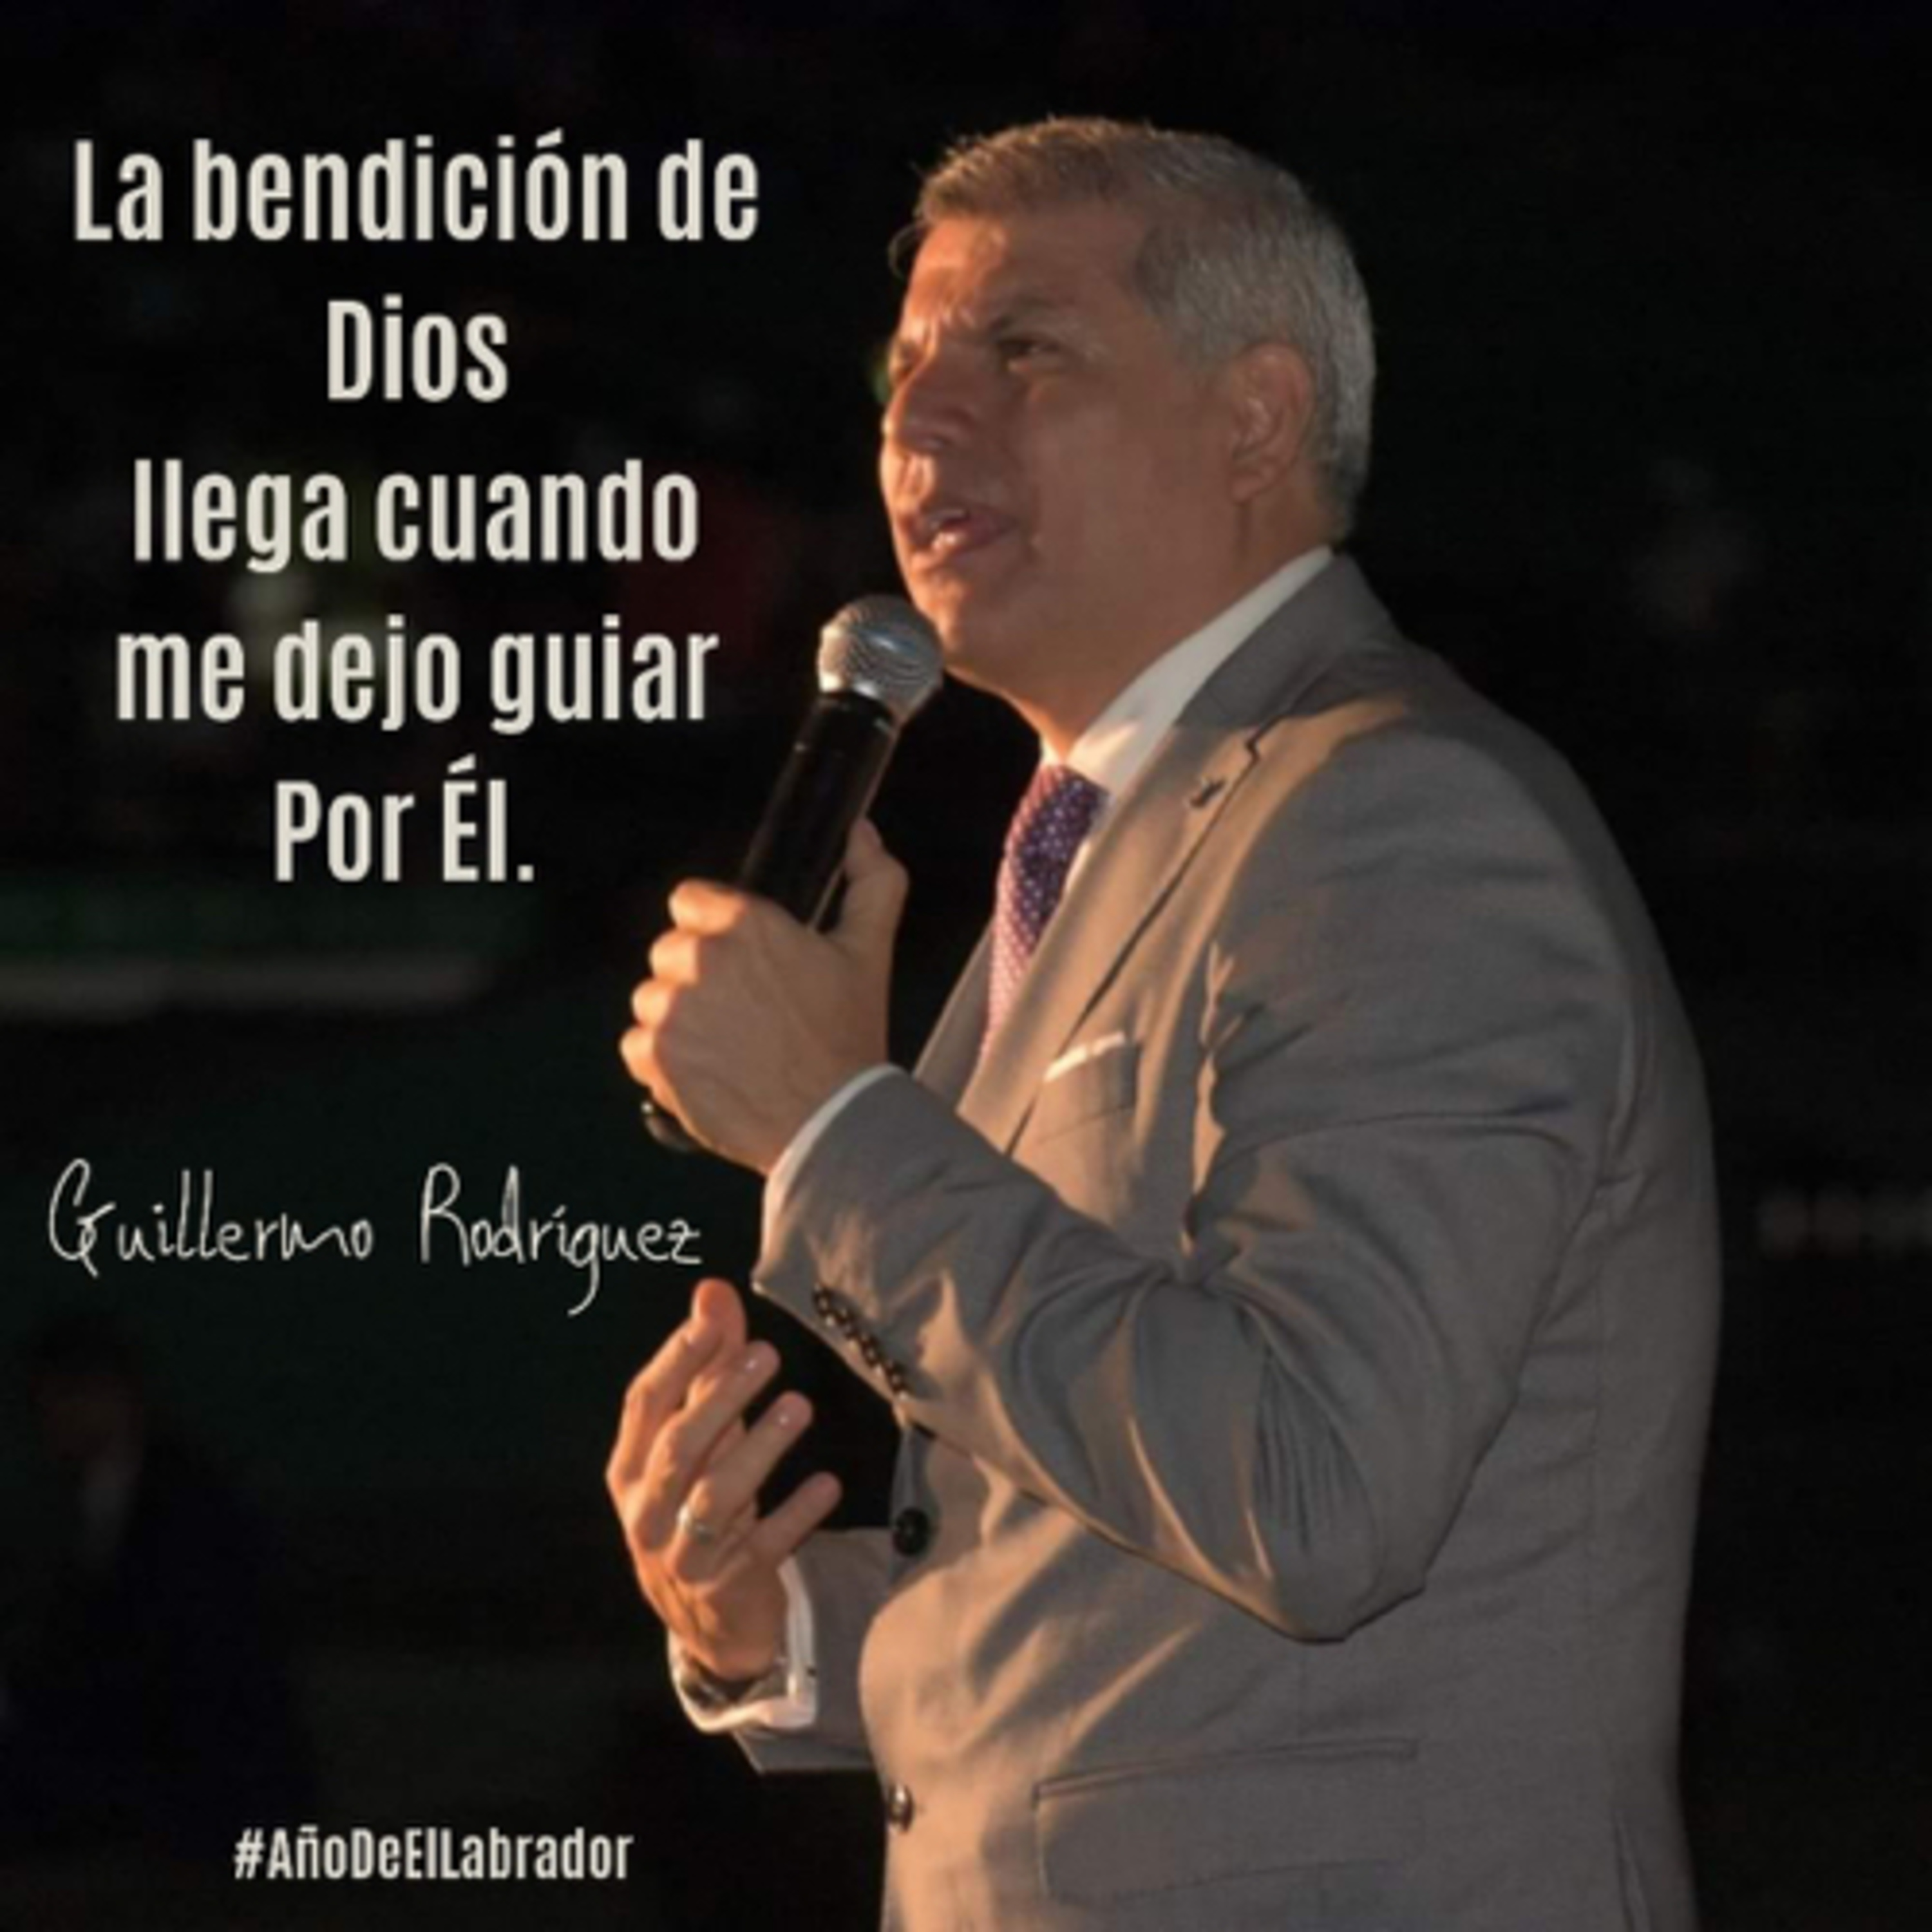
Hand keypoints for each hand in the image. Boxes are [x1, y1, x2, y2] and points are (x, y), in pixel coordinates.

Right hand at [606, 1278, 839, 1682]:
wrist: (709, 1625)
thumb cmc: (698, 1508)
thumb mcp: (699, 1442)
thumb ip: (705, 1368)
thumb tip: (712, 1290)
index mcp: (629, 1471)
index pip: (645, 1405)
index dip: (677, 1359)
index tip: (713, 1315)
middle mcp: (645, 1513)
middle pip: (679, 1448)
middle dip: (719, 1398)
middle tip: (767, 1354)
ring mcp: (684, 1556)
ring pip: (716, 1498)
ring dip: (758, 1450)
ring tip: (798, 1408)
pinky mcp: (728, 1588)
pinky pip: (763, 1547)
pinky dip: (795, 1515)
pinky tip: (827, 1484)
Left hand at [620, 819, 906, 1171]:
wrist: (831, 1123)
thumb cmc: (848, 1039)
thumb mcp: (870, 953)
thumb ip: (873, 883)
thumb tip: (864, 833)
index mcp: (747, 924)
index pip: (690, 901)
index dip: (713, 929)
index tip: (739, 961)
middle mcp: (701, 959)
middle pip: (671, 951)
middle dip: (699, 976)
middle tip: (743, 1011)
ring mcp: (673, 1010)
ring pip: (653, 998)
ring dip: (680, 1018)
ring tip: (727, 1046)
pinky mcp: (656, 1057)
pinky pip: (638, 1044)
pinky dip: (664, 1060)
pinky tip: (708, 1070)